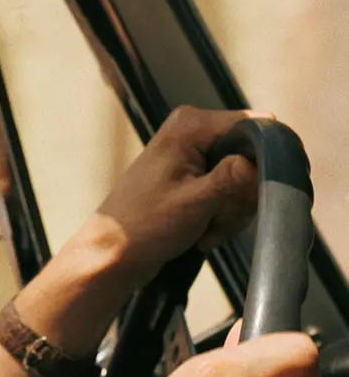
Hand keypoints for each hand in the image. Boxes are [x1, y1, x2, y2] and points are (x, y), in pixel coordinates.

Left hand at [92, 105, 263, 286]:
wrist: (116, 251)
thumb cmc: (143, 225)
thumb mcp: (194, 202)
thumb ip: (231, 180)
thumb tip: (260, 161)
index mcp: (190, 125)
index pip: (254, 126)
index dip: (261, 161)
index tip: (246, 194)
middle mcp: (193, 132)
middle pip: (253, 158)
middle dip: (241, 197)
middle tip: (215, 218)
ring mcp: (195, 154)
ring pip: (247, 181)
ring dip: (232, 212)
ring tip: (205, 228)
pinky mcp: (197, 176)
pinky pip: (232, 194)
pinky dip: (223, 216)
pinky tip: (203, 231)